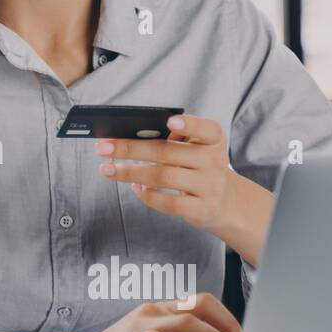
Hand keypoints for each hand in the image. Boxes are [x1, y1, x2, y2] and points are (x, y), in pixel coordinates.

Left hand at [96, 113, 242, 236]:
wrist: (228, 204)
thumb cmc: (200, 169)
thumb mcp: (197, 151)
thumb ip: (174, 142)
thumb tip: (131, 139)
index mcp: (213, 141)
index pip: (208, 129)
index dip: (190, 124)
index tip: (169, 122)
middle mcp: (214, 162)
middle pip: (167, 152)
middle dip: (131, 148)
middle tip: (102, 147)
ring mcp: (209, 187)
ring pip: (163, 177)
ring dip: (129, 172)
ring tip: (107, 169)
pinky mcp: (201, 209)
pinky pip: (168, 202)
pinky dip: (147, 194)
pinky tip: (134, 187)